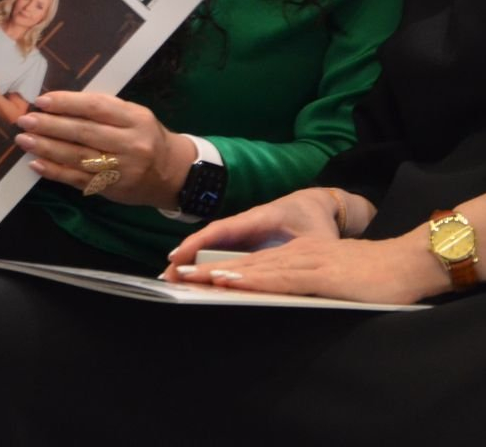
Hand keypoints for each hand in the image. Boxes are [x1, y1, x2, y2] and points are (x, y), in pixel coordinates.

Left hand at [13, 90, 194, 207]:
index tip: (42, 101)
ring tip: (24, 140)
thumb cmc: (147, 137)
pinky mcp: (110, 188)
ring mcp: (121, 169)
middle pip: (84, 132)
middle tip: (25, 120)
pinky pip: (78, 179)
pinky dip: (55, 172)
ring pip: (78, 157)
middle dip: (50, 125)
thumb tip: (61, 105)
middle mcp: (130, 144)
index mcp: (136, 119)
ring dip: (47, 148)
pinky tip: (36, 164)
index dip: (67, 103)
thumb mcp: (135, 116)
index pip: (96, 108)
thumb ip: (105, 110)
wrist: (172, 174)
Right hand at [164, 188, 344, 273]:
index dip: (200, 242)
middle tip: (166, 277)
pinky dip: (204, 262)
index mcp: (262, 217)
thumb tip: (299, 274)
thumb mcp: (318, 239)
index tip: (179, 256)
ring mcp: (244, 232)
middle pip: (211, 239)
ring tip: (171, 279)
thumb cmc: (317, 222)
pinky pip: (220, 251)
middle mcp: (247, 224)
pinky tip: (192, 277)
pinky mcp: (245, 241)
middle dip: (187, 256)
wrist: (319, 206)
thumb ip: (307, 255)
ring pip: (212, 245)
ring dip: (192, 261)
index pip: (225, 229)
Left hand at [170, 234, 445, 305]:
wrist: (407, 264)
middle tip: (178, 276)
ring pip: (257, 268)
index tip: (193, 277)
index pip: (256, 263)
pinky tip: (230, 280)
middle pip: (248, 263)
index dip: (224, 269)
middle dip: (210, 270)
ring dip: (222, 274)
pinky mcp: (319, 273)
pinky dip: (250, 278)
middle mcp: (300, 255)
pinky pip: (278, 276)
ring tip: (192, 278)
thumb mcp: (336, 280)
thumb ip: (311, 288)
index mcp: (303, 256)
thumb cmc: (376, 279)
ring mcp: (308, 262)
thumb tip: (286, 304)